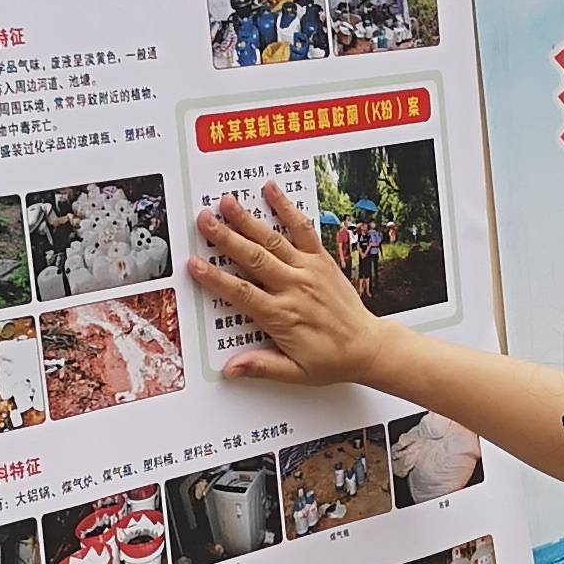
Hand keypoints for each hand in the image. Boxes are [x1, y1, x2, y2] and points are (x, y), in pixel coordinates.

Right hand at [190, 184, 392, 387]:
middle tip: (204, 220)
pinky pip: (303, 230)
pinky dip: (287, 209)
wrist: (368, 346)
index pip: (242, 293)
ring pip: (273, 240)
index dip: (216, 278)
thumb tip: (231, 369)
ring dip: (248, 220)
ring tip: (228, 202)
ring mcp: (309, 270)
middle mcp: (294, 288)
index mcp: (282, 316)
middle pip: (253, 258)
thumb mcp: (295, 373)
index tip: (195, 264)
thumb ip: (261, 366)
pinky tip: (272, 191)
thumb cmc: (332, 359)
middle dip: (226, 237)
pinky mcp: (322, 260)